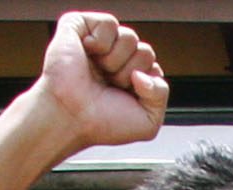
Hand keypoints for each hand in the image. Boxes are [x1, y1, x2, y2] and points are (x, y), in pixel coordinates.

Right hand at [34, 11, 167, 149]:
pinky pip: (109, 23)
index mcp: (130, 77)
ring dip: (116, 61)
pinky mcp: (81, 28)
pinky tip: (89, 53)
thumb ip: (161, 95)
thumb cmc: (101, 123)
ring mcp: (99, 43)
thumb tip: (144, 72)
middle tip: (108, 85)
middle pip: (146, 51)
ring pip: (130, 37)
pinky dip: (102, 42)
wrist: (71, 118)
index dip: (145, 83)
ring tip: (98, 72)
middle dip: (130, 73)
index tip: (124, 96)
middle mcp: (116, 58)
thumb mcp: (147, 122)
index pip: (153, 67)